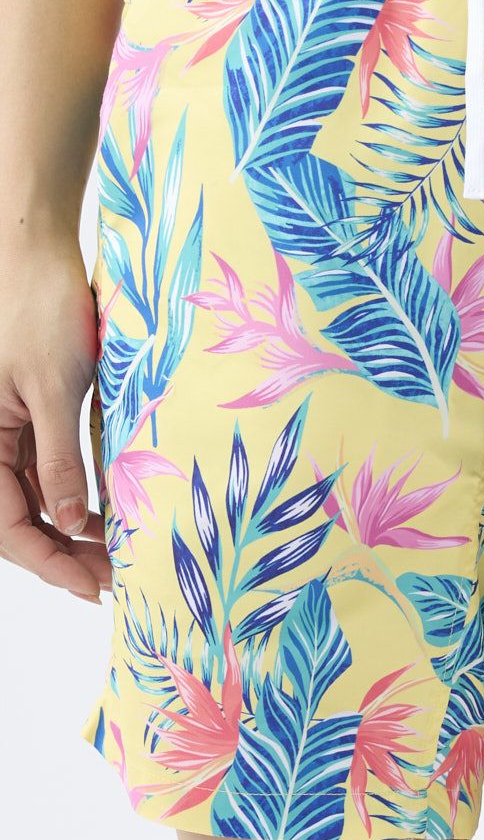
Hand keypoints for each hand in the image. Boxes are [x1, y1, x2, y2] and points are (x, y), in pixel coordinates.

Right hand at [0, 241, 109, 603]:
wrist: (36, 253)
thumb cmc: (39, 310)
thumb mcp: (56, 389)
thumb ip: (59, 458)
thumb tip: (71, 523)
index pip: (8, 527)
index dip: (49, 562)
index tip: (92, 586)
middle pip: (19, 519)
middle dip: (64, 555)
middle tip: (115, 579)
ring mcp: (5, 430)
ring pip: (33, 499)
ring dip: (71, 530)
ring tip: (117, 554)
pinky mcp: (27, 414)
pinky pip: (44, 469)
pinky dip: (72, 495)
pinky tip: (105, 512)